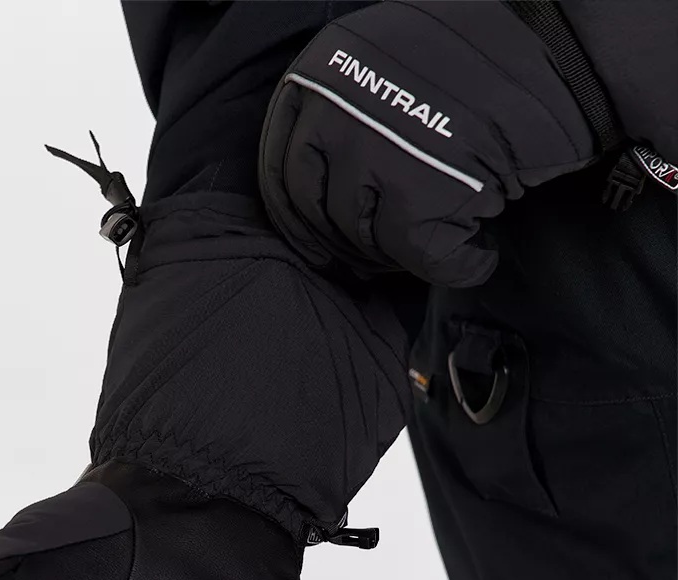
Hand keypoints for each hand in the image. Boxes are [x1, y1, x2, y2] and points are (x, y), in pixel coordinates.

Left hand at [259, 0, 598, 286]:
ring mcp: (375, 154)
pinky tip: (476, 257)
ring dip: (395, 256)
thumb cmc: (477, 56)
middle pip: (315, 212)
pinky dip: (458, 268)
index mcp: (316, 75)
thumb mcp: (379, 60)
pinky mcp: (423, 194)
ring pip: (362, 239)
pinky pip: (426, 260)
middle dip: (343, 244)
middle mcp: (334, 112)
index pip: (280, 171)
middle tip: (374, 259)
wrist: (564, 46)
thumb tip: (317, 193)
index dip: (298, 218)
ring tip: (429, 246)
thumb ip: (341, 112)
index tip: (319, 241)